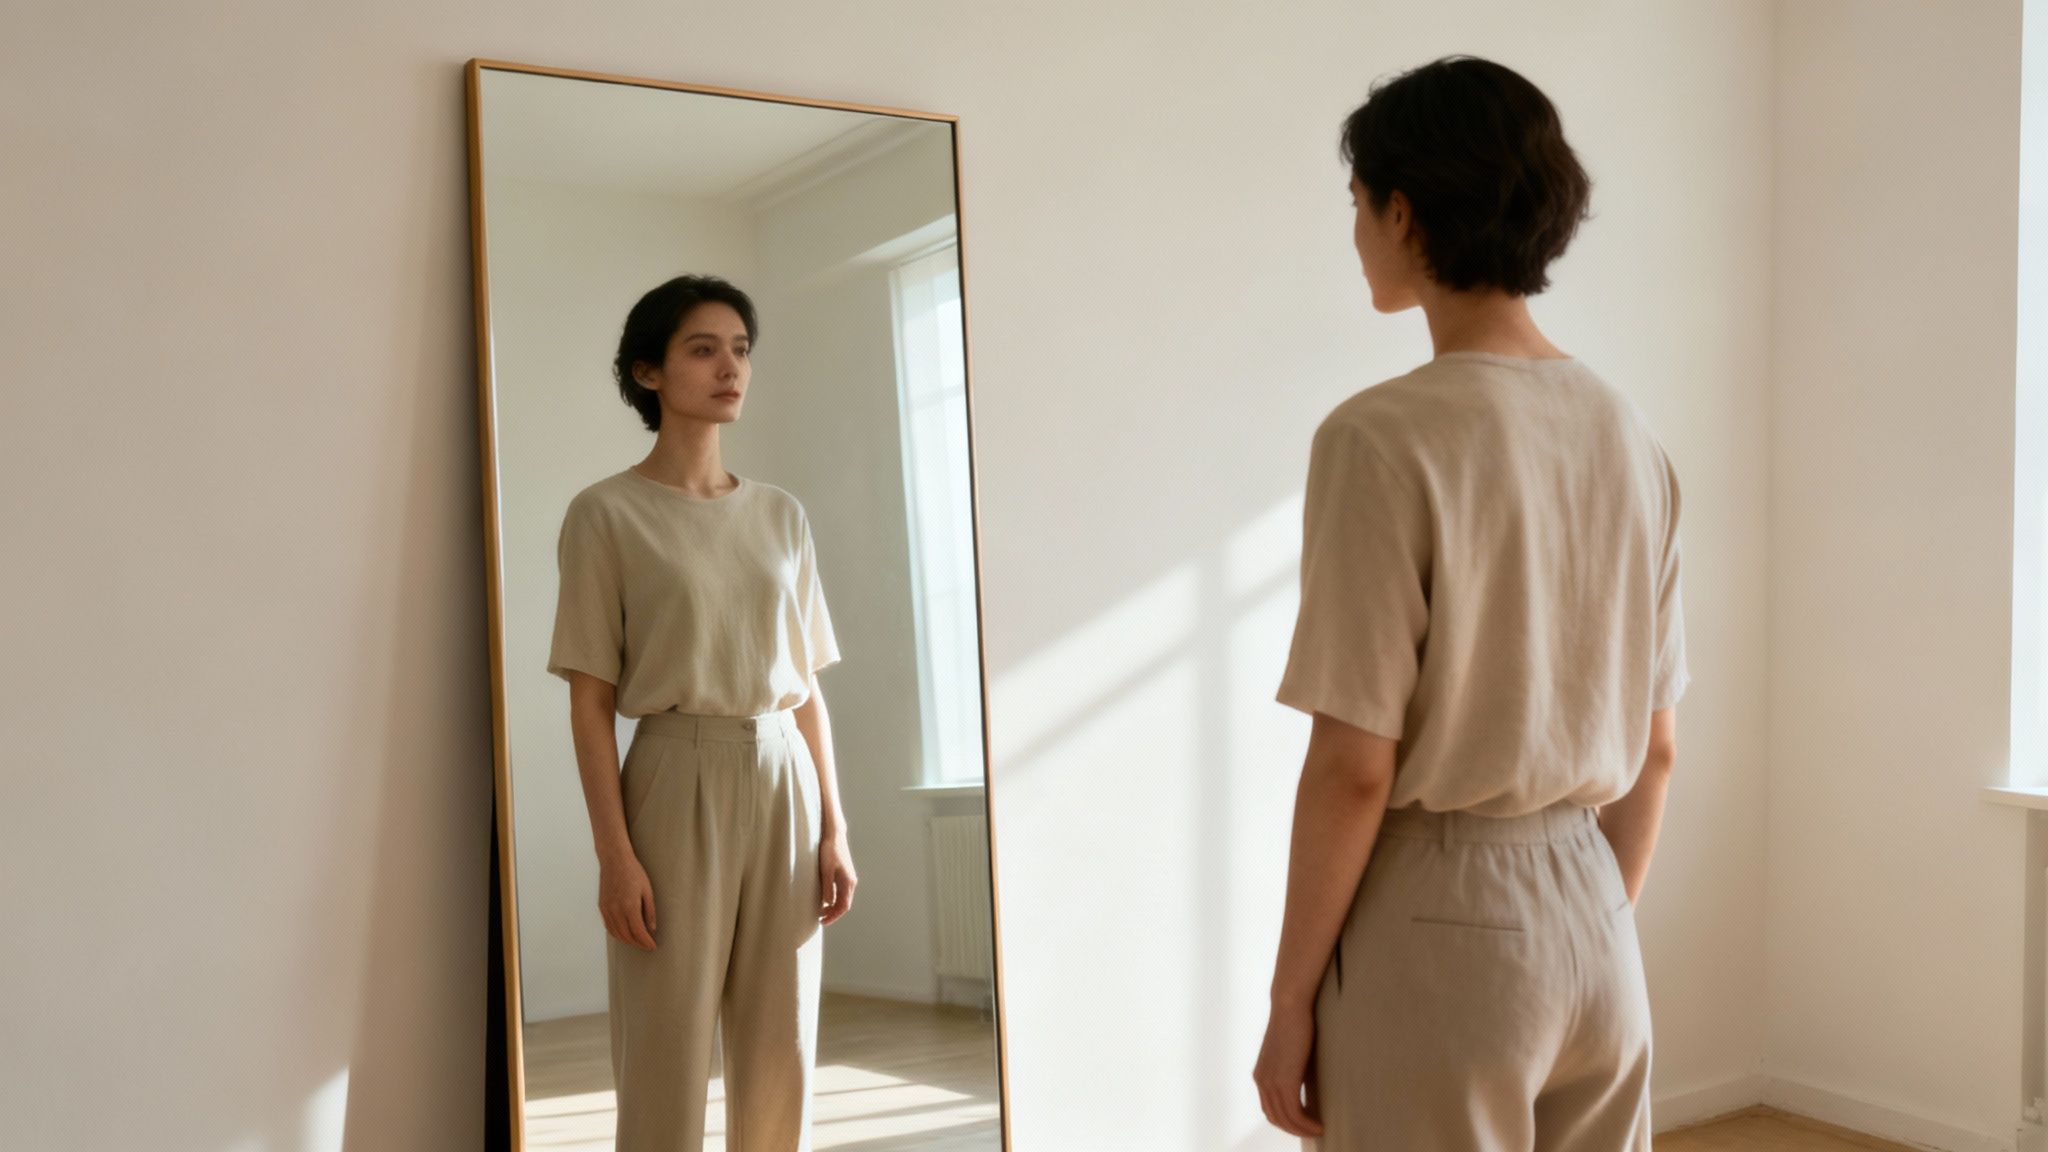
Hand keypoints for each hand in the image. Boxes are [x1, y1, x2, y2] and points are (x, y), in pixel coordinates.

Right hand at [599, 851, 656, 950]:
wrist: (614, 860)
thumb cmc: (634, 872)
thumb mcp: (647, 890)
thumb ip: (650, 911)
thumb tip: (652, 928)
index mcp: (629, 906)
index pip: (638, 932)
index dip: (646, 942)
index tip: (653, 947)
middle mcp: (616, 910)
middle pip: (627, 936)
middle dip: (638, 943)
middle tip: (647, 945)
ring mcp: (607, 909)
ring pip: (616, 933)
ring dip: (627, 940)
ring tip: (637, 941)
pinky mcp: (602, 907)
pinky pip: (608, 926)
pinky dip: (617, 934)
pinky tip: (624, 933)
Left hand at [818, 831, 856, 925]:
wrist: (834, 834)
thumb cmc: (829, 850)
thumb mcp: (826, 870)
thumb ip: (827, 887)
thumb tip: (827, 903)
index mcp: (848, 882)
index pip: (843, 906)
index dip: (833, 916)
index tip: (823, 921)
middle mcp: (851, 882)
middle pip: (844, 904)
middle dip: (833, 913)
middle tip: (820, 919)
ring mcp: (848, 878)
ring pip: (843, 898)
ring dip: (833, 907)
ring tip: (821, 911)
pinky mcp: (844, 874)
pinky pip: (841, 892)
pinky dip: (834, 899)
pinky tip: (825, 899)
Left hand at [1254, 1000, 1322, 1137]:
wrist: (1290, 1006)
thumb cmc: (1296, 1025)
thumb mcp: (1291, 1055)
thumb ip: (1293, 1071)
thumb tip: (1306, 1087)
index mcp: (1261, 1076)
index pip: (1270, 1109)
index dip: (1286, 1121)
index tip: (1304, 1125)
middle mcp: (1261, 1081)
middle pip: (1275, 1118)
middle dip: (1294, 1129)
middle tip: (1313, 1132)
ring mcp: (1271, 1082)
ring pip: (1285, 1119)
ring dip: (1303, 1129)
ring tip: (1319, 1130)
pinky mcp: (1284, 1081)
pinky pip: (1294, 1113)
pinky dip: (1306, 1124)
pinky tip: (1319, 1125)